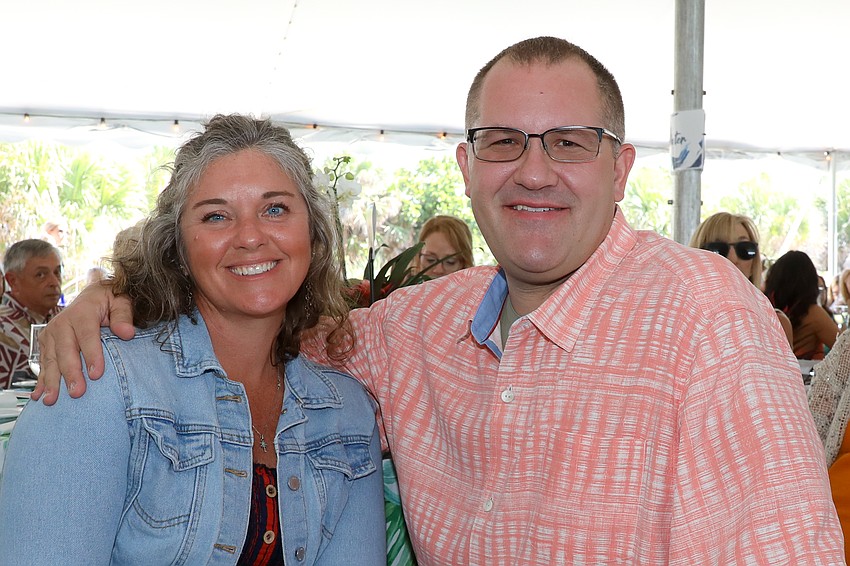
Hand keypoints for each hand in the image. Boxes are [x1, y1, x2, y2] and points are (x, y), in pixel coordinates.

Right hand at [31, 281, 135, 404]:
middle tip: (77, 392)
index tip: (96, 374)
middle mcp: (62, 323)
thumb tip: (127, 332)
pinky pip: (43, 364)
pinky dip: (41, 381)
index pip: (87, 335)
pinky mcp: (46, 343)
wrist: (94, 295)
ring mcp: (51, 334)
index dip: (91, 355)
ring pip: (51, 360)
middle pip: (65, 350)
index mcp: (82, 312)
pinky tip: (39, 395)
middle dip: (70, 372)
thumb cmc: (110, 301)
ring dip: (51, 381)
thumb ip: (123, 316)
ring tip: (52, 400)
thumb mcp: (121, 301)